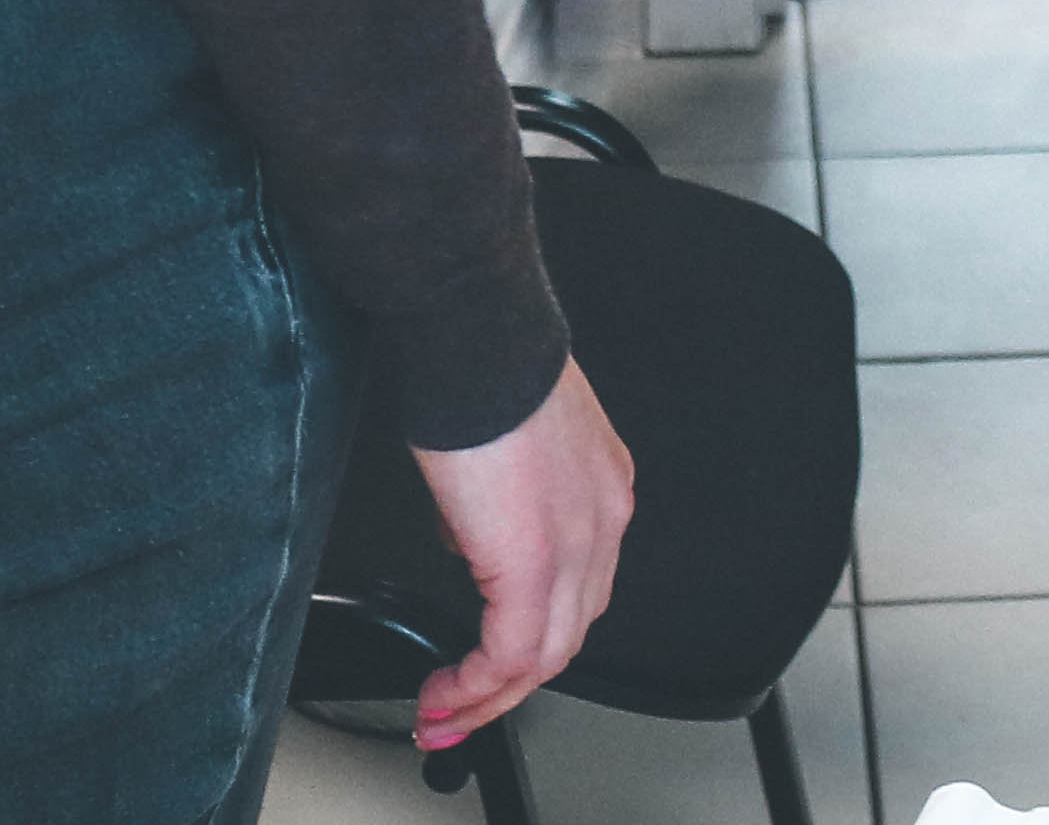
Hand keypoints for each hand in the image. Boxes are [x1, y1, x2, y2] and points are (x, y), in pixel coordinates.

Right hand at [408, 360, 634, 750]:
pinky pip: (512, 653)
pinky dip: (478, 686)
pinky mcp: (532, 562)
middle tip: (462, 705)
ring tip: (445, 713)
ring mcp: (575, 543)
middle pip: (569, 631)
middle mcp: (602, 517)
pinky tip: (447, 693)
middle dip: (512, 683)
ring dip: (491, 697)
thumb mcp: (506, 442)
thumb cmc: (483, 364)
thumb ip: (501, 496)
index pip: (579, 587)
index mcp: (601, 487)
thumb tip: (467, 531)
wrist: (478, 335)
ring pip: (546, 656)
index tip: (492, 660)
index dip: (536, 634)